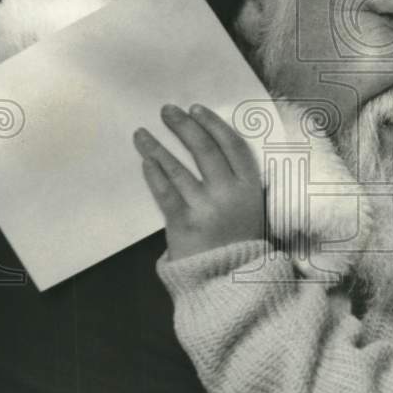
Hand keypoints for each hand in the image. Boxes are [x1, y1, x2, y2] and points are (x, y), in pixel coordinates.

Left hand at [134, 104, 263, 260]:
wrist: (229, 283)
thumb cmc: (238, 243)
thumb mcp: (250, 209)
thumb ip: (235, 183)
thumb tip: (204, 148)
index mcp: (251, 188)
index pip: (232, 145)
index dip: (213, 124)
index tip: (196, 109)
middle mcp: (229, 194)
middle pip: (205, 150)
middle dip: (184, 126)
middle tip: (167, 111)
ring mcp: (206, 208)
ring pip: (179, 169)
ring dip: (158, 147)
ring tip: (141, 133)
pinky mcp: (183, 224)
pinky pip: (165, 193)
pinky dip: (154, 175)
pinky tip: (146, 162)